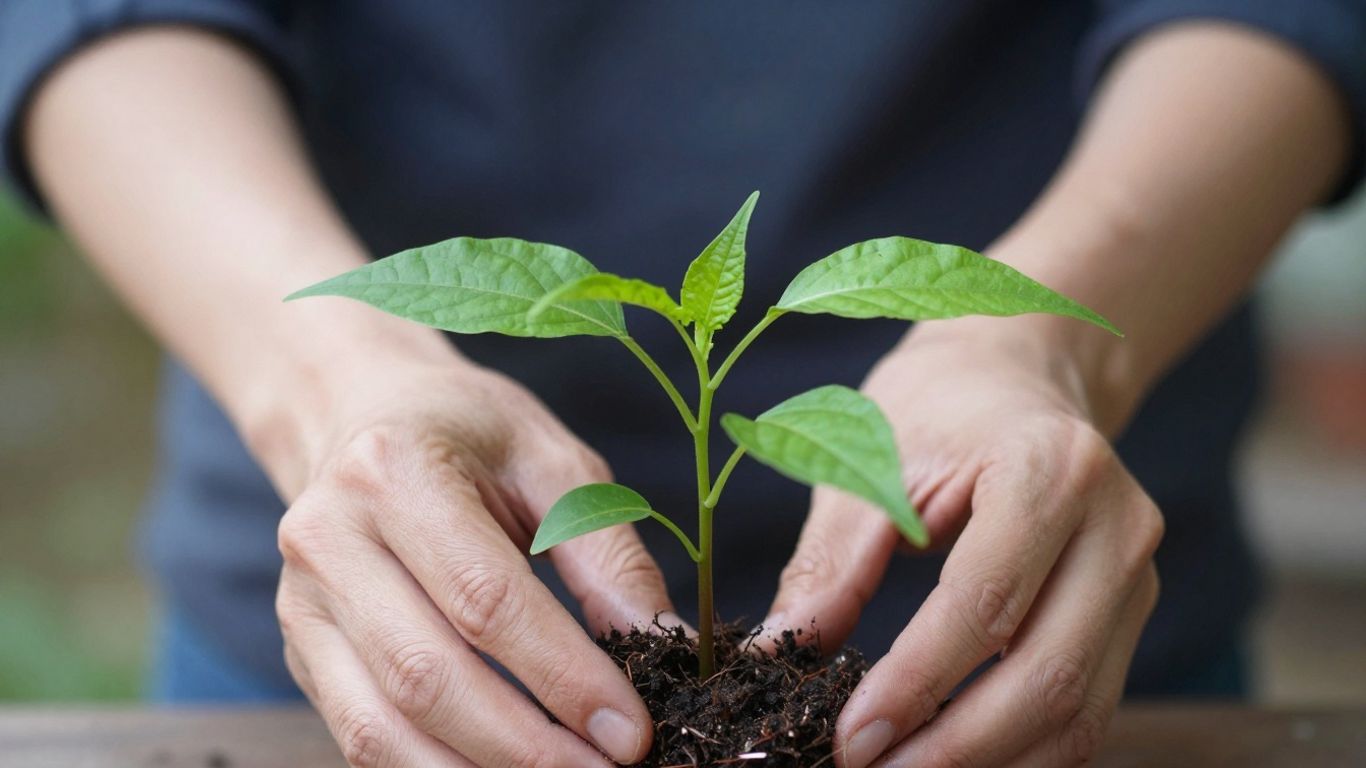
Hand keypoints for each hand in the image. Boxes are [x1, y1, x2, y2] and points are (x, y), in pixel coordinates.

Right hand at [271, 356, 674, 766]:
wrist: (366, 415)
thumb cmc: (470, 434)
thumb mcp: (553, 461)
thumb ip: (606, 552)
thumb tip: (665, 644)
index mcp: (394, 473)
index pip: (484, 599)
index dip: (562, 676)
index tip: (631, 730)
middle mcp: (328, 540)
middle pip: (425, 677)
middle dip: (526, 748)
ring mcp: (301, 604)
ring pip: (379, 728)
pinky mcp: (302, 652)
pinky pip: (362, 739)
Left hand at [762, 317, 1162, 767]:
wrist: (1015, 373)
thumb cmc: (934, 404)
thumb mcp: (867, 455)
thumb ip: (831, 560)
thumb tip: (781, 653)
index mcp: (1050, 468)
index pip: (985, 604)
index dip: (917, 684)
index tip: (850, 739)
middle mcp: (1116, 527)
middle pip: (1048, 675)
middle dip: (954, 749)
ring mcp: (1137, 577)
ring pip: (1078, 711)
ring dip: (989, 764)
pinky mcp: (1130, 614)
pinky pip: (1085, 709)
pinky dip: (1021, 752)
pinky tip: (953, 761)